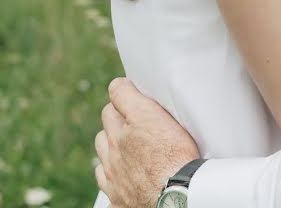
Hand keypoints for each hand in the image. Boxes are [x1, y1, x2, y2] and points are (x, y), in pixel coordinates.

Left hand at [95, 78, 199, 207]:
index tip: (132, 90)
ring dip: (111, 141)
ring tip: (130, 144)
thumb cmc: (179, 158)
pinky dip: (110, 170)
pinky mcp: (115, 193)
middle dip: (118, 113)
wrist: (177, 196)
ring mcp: (113, 169)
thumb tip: (119, 84)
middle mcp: (117, 143)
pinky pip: (103, 175)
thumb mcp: (167, 117)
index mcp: (134, 120)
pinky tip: (126, 170)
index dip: (126, 89)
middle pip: (108, 117)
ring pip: (101, 146)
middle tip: (136, 117)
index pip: (118, 91)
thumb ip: (139, 100)